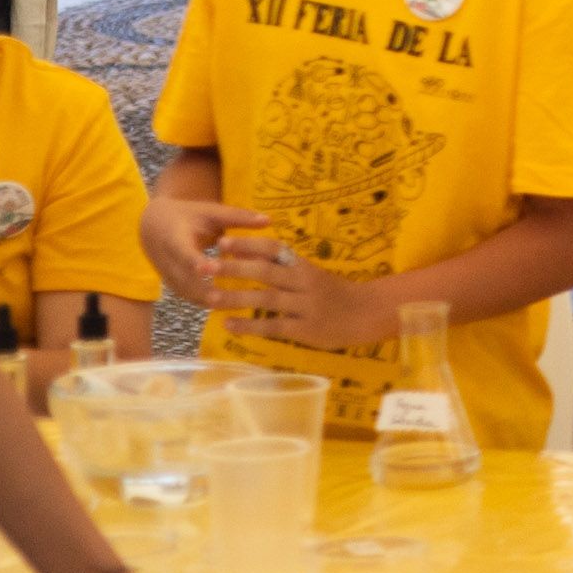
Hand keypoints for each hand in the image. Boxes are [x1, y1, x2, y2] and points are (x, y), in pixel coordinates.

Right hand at [140, 196, 270, 304]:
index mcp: (175, 238)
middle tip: (227, 298)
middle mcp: (168, 261)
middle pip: (185, 279)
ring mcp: (169, 277)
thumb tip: (268, 220)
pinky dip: (209, 303)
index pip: (183, 253)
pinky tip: (233, 307)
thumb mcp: (210, 212)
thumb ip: (237, 217)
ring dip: (209, 300)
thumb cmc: (187, 216)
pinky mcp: (175, 287)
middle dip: (205, 290)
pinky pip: (192, 298)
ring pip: (188, 293)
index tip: (208, 268)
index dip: (195, 262)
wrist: (154, 227)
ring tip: (237, 306)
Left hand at [208, 235, 390, 350]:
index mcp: (305, 266)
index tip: (221, 242)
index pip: (274, 250)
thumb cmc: (336, 293)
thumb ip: (285, 267)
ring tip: (209, 297)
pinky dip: (250, 326)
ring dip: (236, 297)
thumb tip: (248, 256)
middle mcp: (304, 283)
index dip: (248, 245)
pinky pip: (274, 326)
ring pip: (267, 299)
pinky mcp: (306, 330)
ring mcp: (305, 307)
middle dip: (233, 268)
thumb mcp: (313, 274)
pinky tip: (229, 325)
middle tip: (204, 266)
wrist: (368, 314)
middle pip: (266, 272)